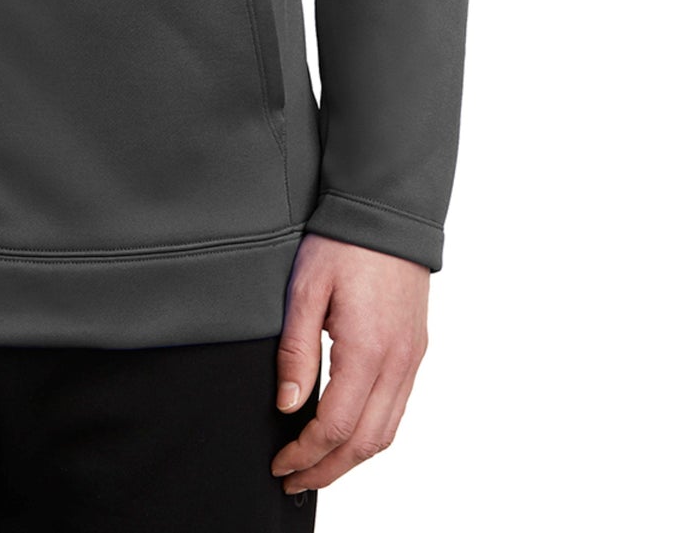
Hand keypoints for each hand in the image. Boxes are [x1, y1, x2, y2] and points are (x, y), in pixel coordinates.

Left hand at [271, 232, 429, 496]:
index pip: (335, 426)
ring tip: (317, 468)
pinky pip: (397, 410)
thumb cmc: (342, 243)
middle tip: (293, 480)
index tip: (280, 464)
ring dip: (351, 459)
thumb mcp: (304, 289)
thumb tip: (287, 405)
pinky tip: (347, 434)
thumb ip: (296, 351)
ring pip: (386, 432)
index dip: (305, 454)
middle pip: (365, 442)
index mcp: (368, 350)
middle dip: (327, 470)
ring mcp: (411, 359)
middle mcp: (397, 363)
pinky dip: (371, 434)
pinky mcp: (415, 351)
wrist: (386, 213)